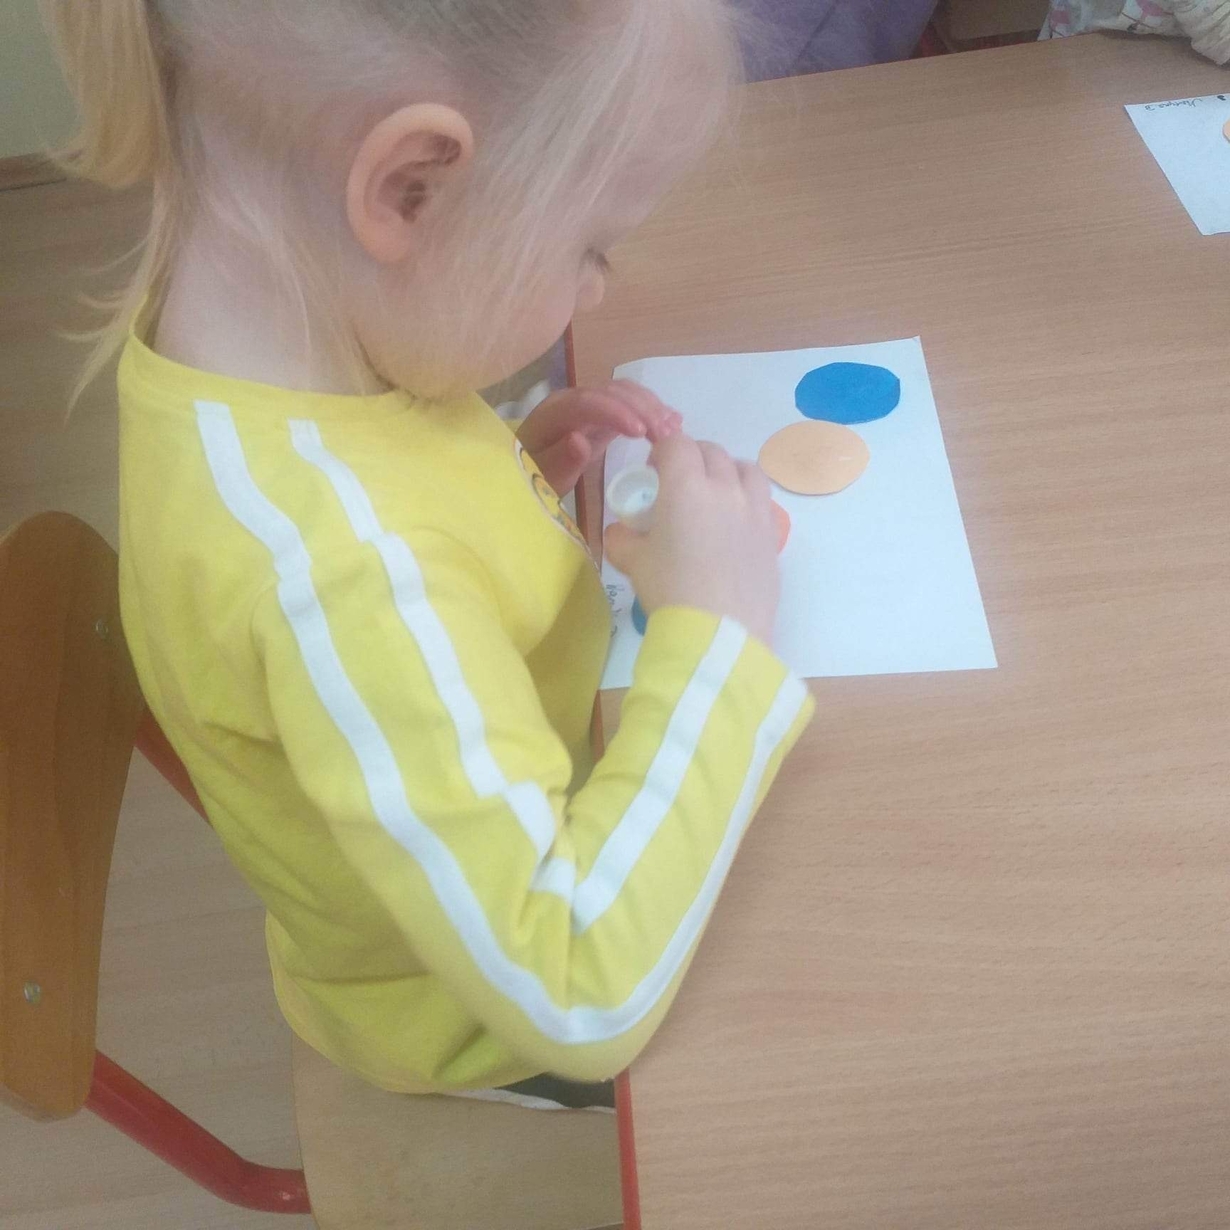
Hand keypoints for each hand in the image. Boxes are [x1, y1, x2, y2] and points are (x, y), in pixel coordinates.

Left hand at [517, 380, 681, 494]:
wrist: (528, 469)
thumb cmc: (534, 476)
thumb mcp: (542, 477)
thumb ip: (560, 460)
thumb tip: (579, 439)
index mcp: (553, 412)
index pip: (586, 402)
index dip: (616, 412)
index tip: (641, 433)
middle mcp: (572, 399)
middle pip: (610, 392)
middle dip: (642, 409)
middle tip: (668, 434)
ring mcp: (589, 403)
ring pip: (624, 393)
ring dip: (651, 407)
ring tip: (675, 428)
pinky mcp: (602, 412)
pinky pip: (628, 403)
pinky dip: (651, 410)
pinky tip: (672, 421)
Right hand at [604, 436, 780, 645]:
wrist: (719, 632)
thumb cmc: (671, 591)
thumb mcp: (633, 563)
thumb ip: (622, 538)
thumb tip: (620, 531)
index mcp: (686, 486)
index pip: (676, 444)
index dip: (662, 451)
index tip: (653, 470)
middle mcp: (725, 487)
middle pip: (711, 452)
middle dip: (692, 458)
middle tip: (678, 484)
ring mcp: (754, 510)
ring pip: (745, 468)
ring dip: (727, 470)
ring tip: (715, 493)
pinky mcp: (771, 535)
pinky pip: (762, 500)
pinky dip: (747, 498)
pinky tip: (735, 522)